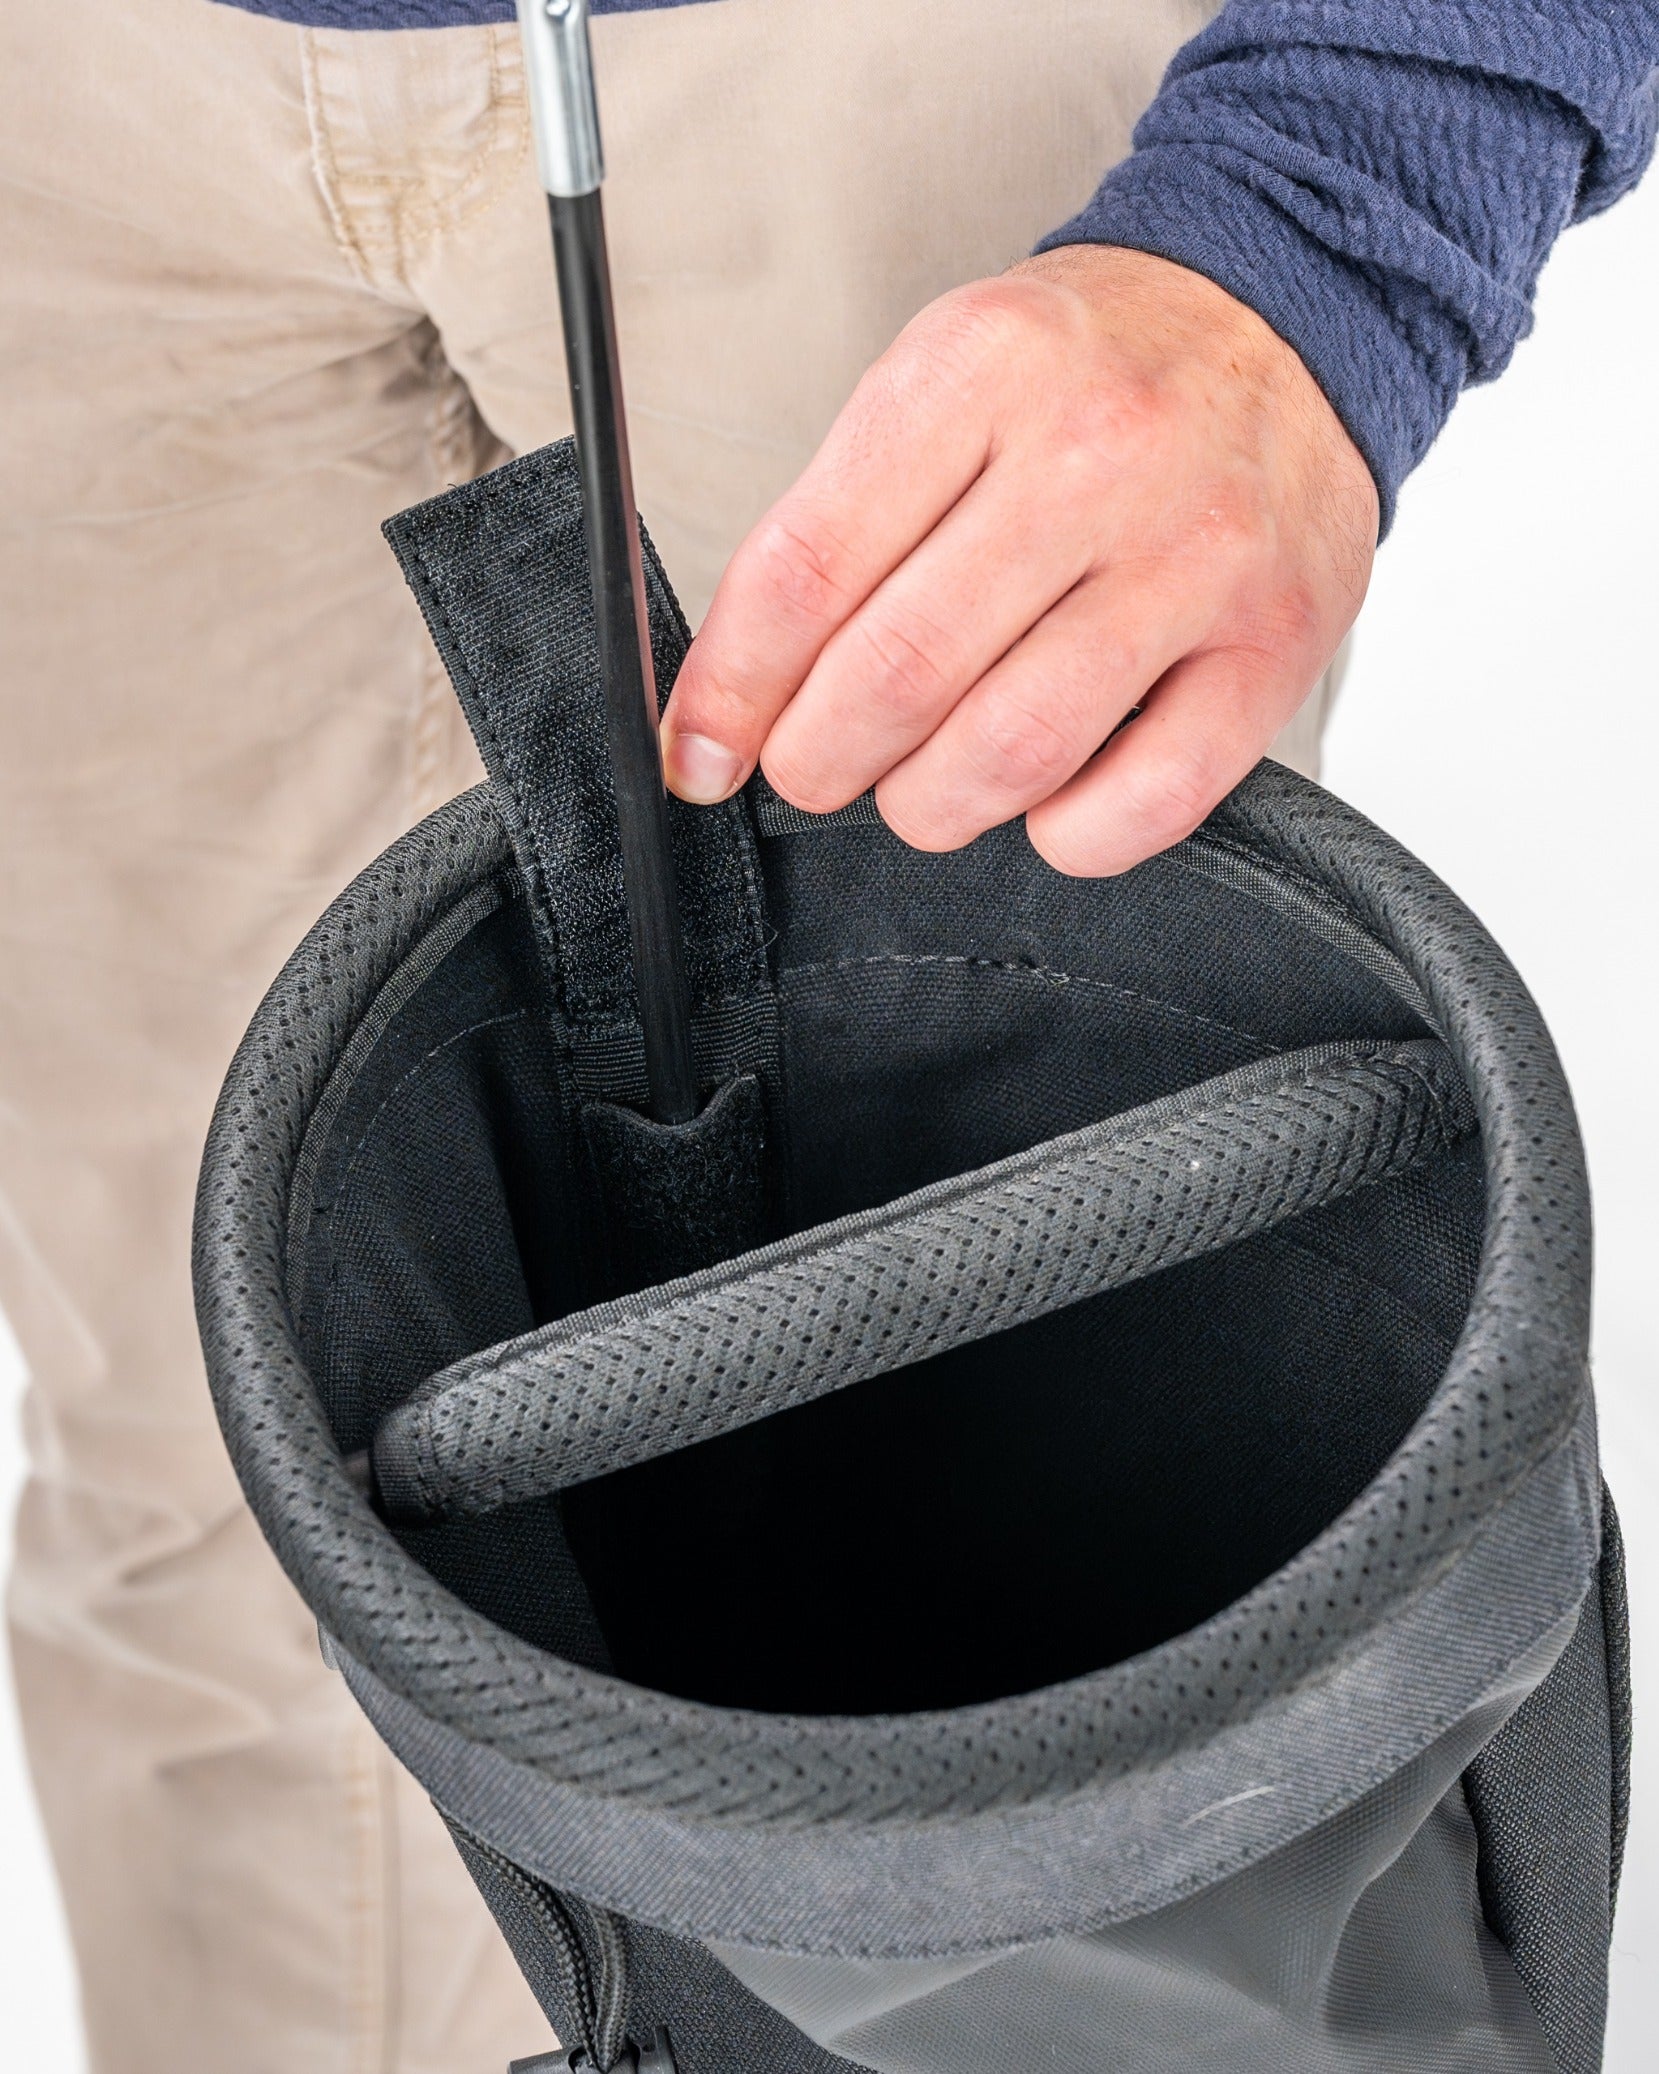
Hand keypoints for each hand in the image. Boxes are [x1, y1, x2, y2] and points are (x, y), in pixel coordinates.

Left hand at [659, 245, 1377, 874]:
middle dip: (820, 757)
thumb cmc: (1094, 371)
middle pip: (901, 674)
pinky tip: (1042, 803)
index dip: (732, 687)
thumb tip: (733, 698)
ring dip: (930, 803)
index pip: (809, 567)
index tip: (699, 749)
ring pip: (1012, 751)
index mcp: (982, 371)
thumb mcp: (942, 381)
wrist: (1286, 317)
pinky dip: (1065, 836)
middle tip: (814, 764)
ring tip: (920, 783)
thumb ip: (838, 526)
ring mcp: (1198, 558)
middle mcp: (1098, 457)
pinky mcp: (1273, 647)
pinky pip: (1146, 801)